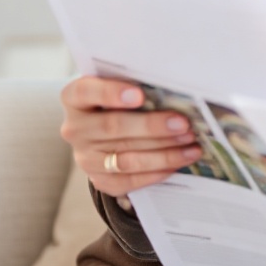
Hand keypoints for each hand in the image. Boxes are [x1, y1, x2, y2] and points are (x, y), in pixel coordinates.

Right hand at [61, 75, 201, 195]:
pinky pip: (130, 180)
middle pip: (113, 127)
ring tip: (190, 145)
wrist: (107, 134)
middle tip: (183, 124)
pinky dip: (157, 172)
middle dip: (152, 127)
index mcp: (75, 98)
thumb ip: (138, 85)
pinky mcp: (100, 179)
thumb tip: (175, 89)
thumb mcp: (122, 87)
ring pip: (126, 158)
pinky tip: (178, 163)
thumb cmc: (121, 101)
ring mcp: (85, 158)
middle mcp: (75, 129)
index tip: (140, 95)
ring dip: (163, 153)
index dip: (111, 93)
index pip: (85, 91)